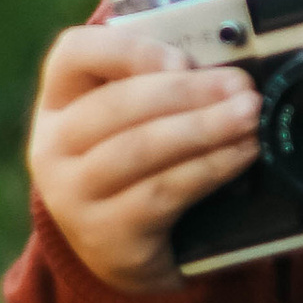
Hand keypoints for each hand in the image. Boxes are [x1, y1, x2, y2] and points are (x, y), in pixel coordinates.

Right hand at [28, 23, 260, 293]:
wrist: (123, 252)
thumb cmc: (138, 168)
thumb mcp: (136, 122)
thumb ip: (164, 88)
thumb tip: (226, 74)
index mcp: (59, 103)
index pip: (73, 54)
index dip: (129, 50)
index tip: (183, 60)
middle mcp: (54, 147)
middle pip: (116, 104)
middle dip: (188, 91)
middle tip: (242, 88)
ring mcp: (73, 195)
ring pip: (140, 148)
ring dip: (204, 128)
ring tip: (249, 117)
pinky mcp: (106, 234)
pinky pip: (162, 192)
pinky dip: (209, 168)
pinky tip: (241, 154)